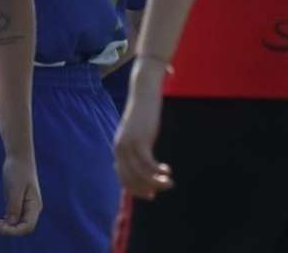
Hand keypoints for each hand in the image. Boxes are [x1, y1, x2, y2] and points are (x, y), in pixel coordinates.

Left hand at [0, 154, 40, 236]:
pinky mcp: (16, 204)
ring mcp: (23, 208)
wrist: (18, 156)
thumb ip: (14, 206)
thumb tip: (11, 224)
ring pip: (14, 225)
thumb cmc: (18, 170)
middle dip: (4, 229)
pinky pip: (10, 218)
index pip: (27, 227)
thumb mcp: (15, 188)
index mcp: (34, 206)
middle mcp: (31, 210)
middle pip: (19, 228)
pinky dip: (1, 221)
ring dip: (1, 226)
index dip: (13, 231)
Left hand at [113, 62, 173, 198]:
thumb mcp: (137, 134)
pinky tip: (167, 171)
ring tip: (169, 183)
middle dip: (145, 189)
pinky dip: (158, 171)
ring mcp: (129, 145)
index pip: (123, 177)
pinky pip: (148, 164)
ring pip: (141, 174)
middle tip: (159, 192)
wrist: (142, 93)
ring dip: (156, 183)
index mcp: (118, 149)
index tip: (150, 195)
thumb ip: (137, 148)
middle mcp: (120, 149)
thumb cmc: (143, 115)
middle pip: (130, 179)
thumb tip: (143, 164)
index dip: (135, 189)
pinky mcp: (140, 140)